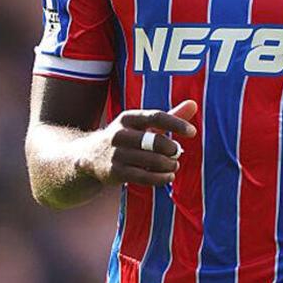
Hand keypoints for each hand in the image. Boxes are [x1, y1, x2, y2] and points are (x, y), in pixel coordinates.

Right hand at [82, 100, 197, 186]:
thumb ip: (169, 116)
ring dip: (168, 165)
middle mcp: (120, 134)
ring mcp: (116, 154)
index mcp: (129, 118)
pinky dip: (160, 178)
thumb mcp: (143, 124)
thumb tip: (194, 104)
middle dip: (171, 149)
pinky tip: (168, 177)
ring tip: (174, 166)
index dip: (176, 124)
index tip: (192, 132)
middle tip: (178, 153)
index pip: (156, 117)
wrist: (89, 157)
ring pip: (151, 160)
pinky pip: (143, 176)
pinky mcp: (115, 172)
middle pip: (154, 141)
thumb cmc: (126, 137)